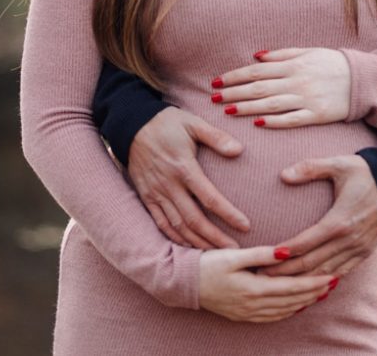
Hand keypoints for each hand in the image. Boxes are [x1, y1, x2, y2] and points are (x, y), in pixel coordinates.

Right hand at [127, 107, 249, 249]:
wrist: (131, 124)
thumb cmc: (167, 122)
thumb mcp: (193, 123)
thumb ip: (216, 137)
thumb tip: (239, 149)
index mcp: (184, 167)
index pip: (210, 198)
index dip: (228, 214)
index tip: (246, 226)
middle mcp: (169, 185)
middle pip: (194, 220)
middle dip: (215, 238)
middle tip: (235, 251)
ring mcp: (156, 193)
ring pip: (177, 226)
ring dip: (197, 243)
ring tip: (216, 254)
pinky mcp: (146, 197)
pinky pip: (160, 224)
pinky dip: (174, 239)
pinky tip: (188, 247)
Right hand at [199, 245, 334, 321]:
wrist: (184, 284)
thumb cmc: (208, 264)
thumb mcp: (234, 255)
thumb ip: (261, 254)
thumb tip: (286, 252)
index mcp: (254, 288)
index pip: (292, 287)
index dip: (313, 282)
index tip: (331, 275)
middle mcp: (254, 305)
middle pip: (292, 300)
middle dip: (314, 292)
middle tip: (334, 282)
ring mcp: (248, 312)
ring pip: (284, 311)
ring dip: (304, 302)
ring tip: (321, 293)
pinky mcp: (243, 315)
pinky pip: (272, 317)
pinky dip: (288, 312)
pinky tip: (296, 306)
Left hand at [213, 48, 350, 126]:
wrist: (361, 80)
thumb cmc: (331, 64)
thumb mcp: (308, 51)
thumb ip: (282, 54)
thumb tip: (256, 55)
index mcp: (293, 64)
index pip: (257, 70)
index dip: (235, 75)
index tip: (217, 80)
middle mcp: (297, 80)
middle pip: (259, 87)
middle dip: (234, 92)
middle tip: (213, 97)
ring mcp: (306, 99)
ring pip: (271, 104)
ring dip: (247, 108)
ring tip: (227, 110)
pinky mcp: (316, 115)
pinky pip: (292, 119)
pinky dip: (275, 122)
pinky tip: (258, 124)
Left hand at [263, 155, 376, 277]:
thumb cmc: (366, 172)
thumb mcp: (338, 164)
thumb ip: (310, 168)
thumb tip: (283, 174)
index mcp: (339, 221)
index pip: (305, 244)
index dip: (284, 254)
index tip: (265, 260)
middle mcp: (349, 240)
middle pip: (312, 264)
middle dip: (286, 273)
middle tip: (263, 277)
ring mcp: (359, 249)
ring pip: (325, 273)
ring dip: (302, 281)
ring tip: (280, 285)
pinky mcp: (366, 252)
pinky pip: (342, 272)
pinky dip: (324, 281)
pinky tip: (310, 285)